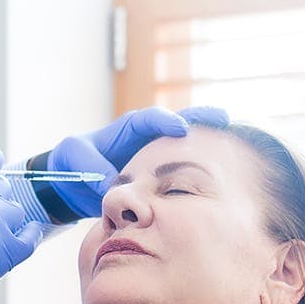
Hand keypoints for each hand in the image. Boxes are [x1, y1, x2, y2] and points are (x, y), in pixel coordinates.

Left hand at [43, 105, 228, 217]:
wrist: (72, 182)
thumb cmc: (72, 162)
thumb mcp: (75, 158)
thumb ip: (92, 168)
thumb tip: (110, 186)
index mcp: (127, 128)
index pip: (148, 119)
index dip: (165, 121)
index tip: (181, 128)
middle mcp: (147, 138)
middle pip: (178, 121)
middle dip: (201, 118)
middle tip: (223, 119)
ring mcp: (156, 156)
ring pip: (186, 145)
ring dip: (208, 142)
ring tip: (233, 143)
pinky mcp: (159, 175)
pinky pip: (183, 168)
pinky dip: (201, 167)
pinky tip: (222, 173)